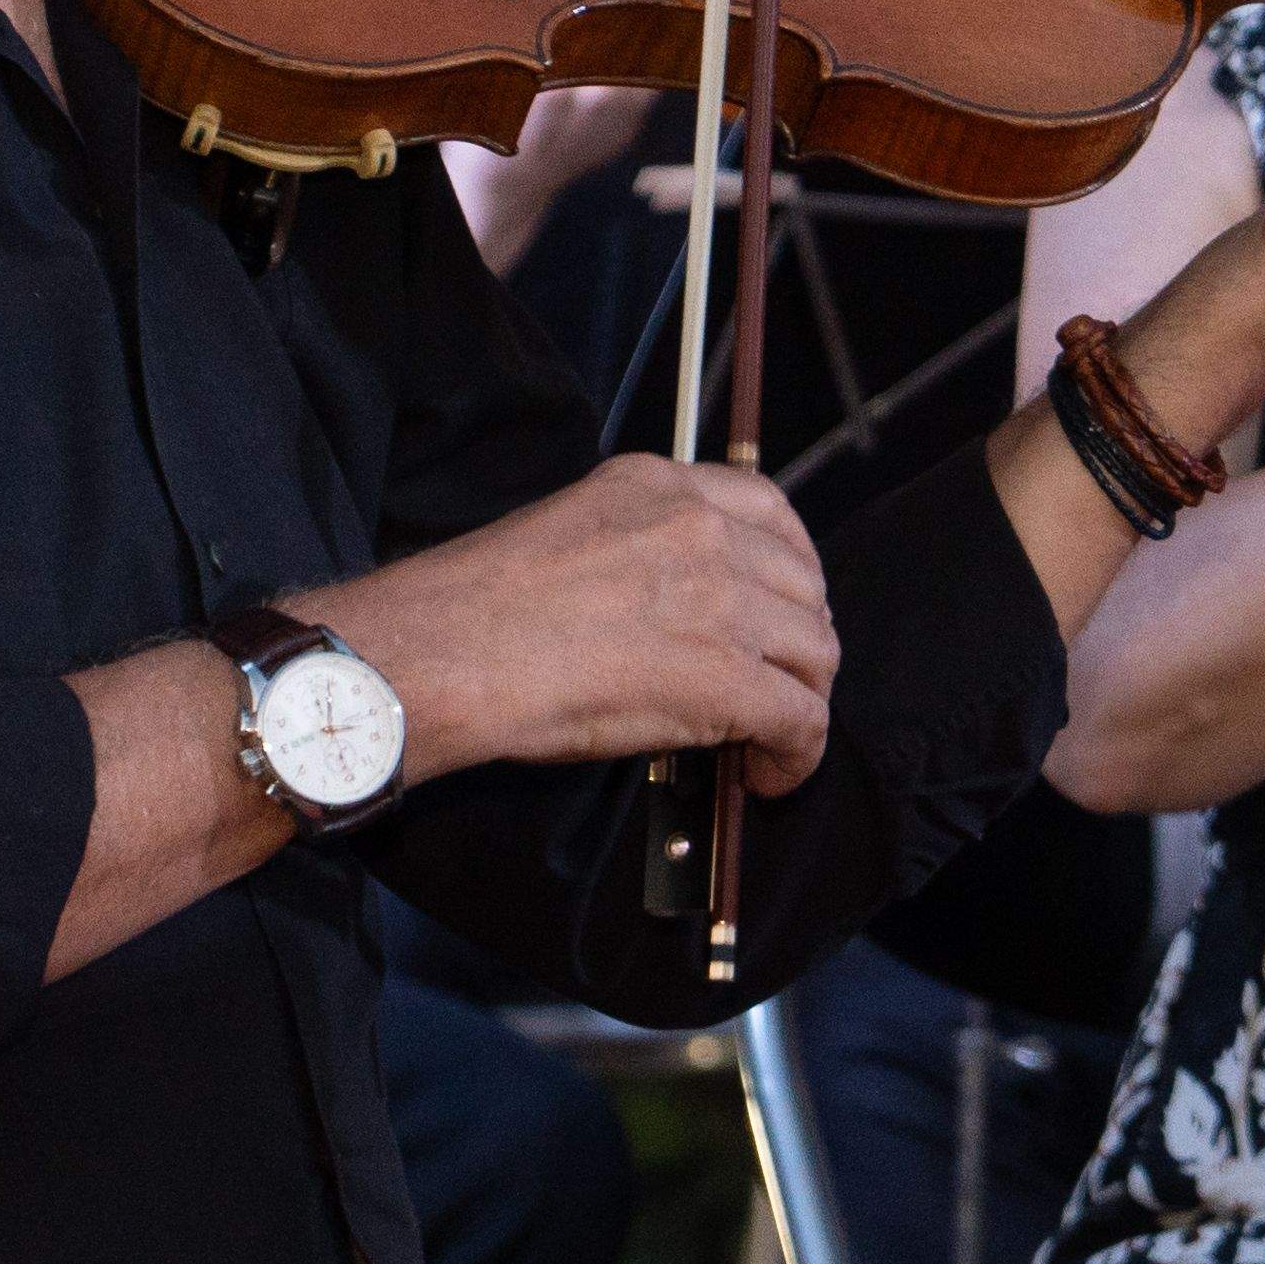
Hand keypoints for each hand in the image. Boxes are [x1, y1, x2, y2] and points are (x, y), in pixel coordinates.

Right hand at [322, 453, 838, 796]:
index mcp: (659, 487)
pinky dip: (796, 756)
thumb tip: (670, 615)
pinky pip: (800, 720)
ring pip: (815, 653)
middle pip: (803, 585)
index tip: (782, 603)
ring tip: (770, 739)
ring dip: (802, 699)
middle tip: (778, 683)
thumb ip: (637, 551)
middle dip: (800, 640)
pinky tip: (769, 776)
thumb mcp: (570, 533)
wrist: (450, 652)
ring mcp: (722, 601)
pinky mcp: (726, 678)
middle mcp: (702, 531)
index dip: (790, 566)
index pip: (768, 508)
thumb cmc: (476, 607)